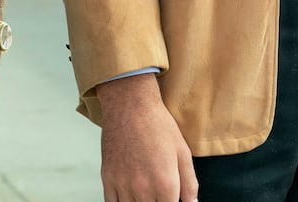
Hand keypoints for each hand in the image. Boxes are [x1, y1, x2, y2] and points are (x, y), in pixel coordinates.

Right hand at [97, 74, 197, 201]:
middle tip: (159, 193)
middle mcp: (143, 189)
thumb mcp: (183, 152)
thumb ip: (190, 183)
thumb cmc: (158, 125)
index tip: (170, 198)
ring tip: (146, 194)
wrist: (130, 104)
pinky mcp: (107, 177)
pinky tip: (129, 197)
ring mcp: (123, 184)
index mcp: (165, 184)